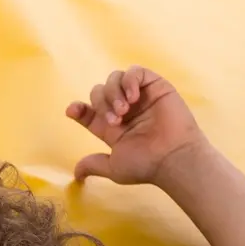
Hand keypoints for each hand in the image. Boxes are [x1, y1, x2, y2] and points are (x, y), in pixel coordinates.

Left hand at [66, 67, 204, 185]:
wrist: (172, 157)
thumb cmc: (145, 165)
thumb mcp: (113, 168)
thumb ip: (93, 165)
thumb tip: (76, 173)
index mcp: (111, 127)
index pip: (88, 112)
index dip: (78, 109)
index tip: (73, 110)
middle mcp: (123, 109)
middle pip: (99, 92)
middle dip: (101, 104)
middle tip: (115, 121)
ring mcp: (138, 97)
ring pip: (114, 79)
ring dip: (113, 93)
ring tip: (125, 110)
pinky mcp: (154, 86)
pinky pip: (135, 71)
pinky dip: (129, 80)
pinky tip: (133, 97)